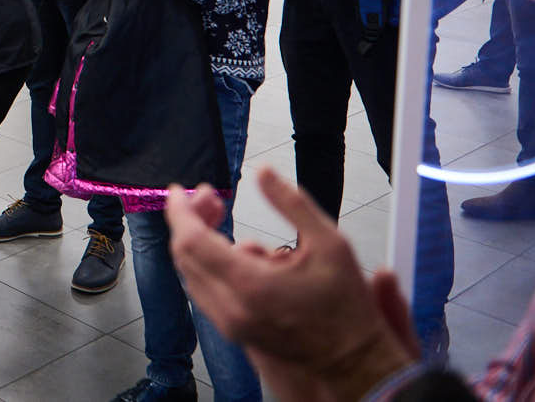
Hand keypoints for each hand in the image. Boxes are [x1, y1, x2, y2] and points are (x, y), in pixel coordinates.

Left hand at [167, 168, 418, 400]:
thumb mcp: (330, 243)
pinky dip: (209, 265)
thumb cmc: (347, 307)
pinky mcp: (233, 331)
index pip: (191, 240)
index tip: (179, 190)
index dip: (180, 210)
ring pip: (191, 274)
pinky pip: (204, 292)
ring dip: (199, 243)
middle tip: (211, 199)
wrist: (355, 361)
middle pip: (185, 255)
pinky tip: (239, 253)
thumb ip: (291, 203)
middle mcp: (231, 308)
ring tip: (229, 225)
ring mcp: (229, 324)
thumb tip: (262, 172)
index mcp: (250, 285)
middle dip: (190, 220)